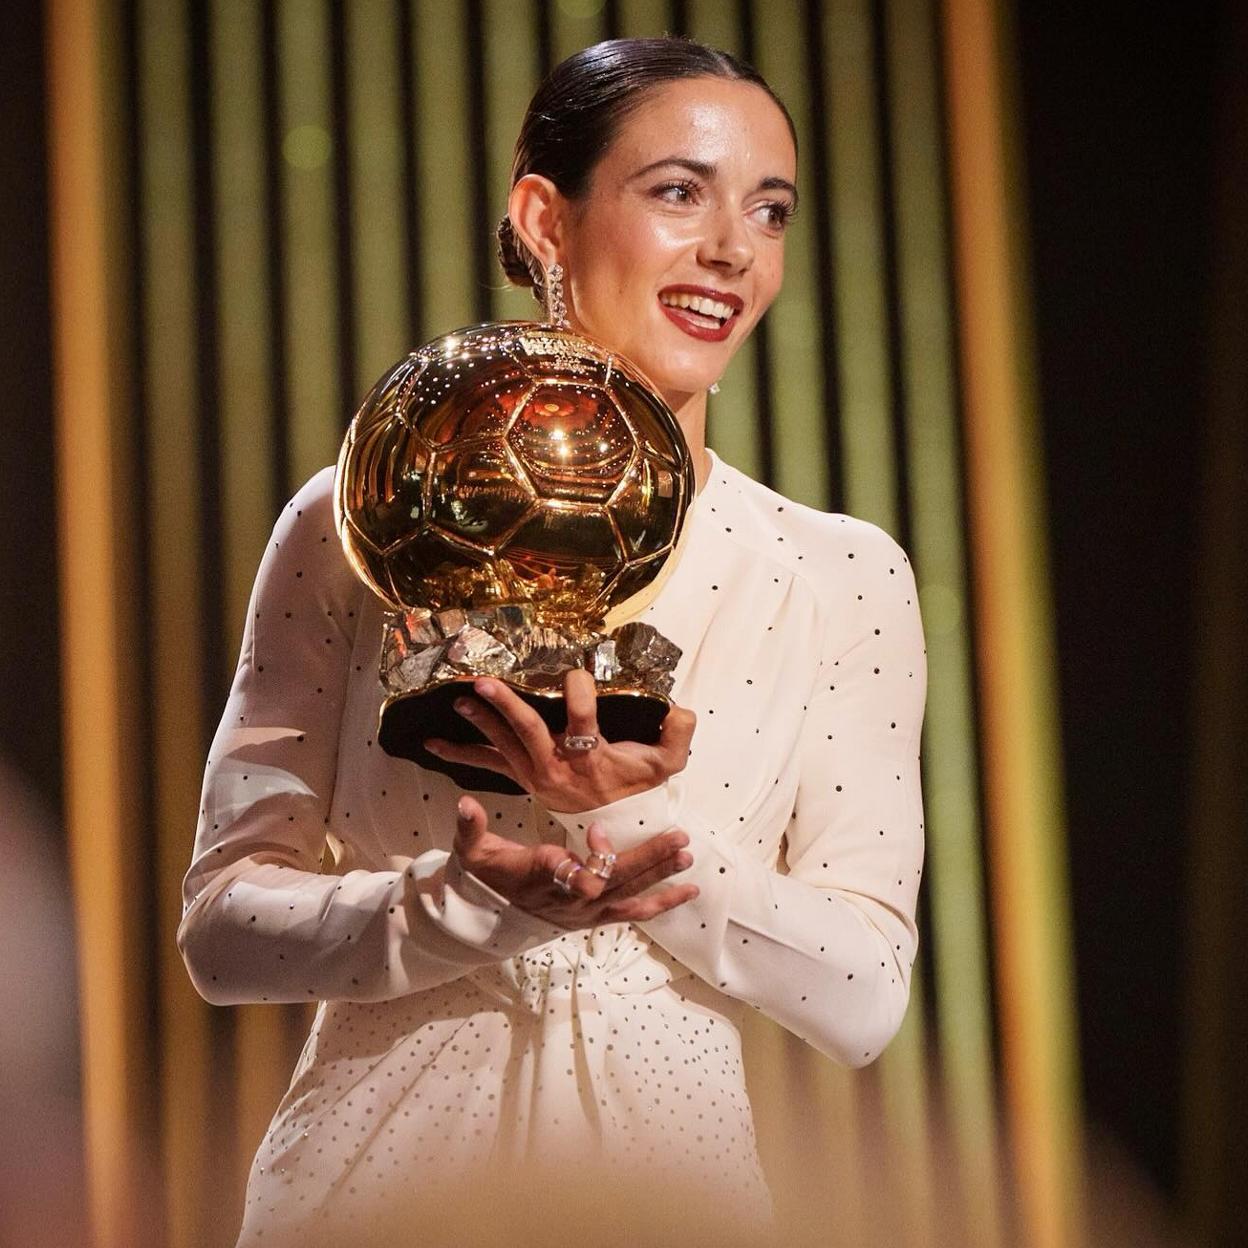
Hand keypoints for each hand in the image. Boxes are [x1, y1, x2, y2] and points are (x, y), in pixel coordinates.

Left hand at [425, 670, 694, 814]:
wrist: (616, 828)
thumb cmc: (638, 787)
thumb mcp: (668, 764)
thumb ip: (679, 734)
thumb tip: (680, 708)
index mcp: (590, 759)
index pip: (582, 723)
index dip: (578, 695)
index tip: (576, 674)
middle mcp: (557, 767)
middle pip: (529, 733)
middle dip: (506, 707)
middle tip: (485, 682)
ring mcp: (536, 773)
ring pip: (504, 745)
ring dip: (481, 722)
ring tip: (460, 699)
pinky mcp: (523, 777)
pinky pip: (488, 765)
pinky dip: (460, 754)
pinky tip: (432, 745)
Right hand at [453, 794, 697, 928]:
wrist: (489, 916)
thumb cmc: (486, 874)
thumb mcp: (472, 849)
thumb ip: (470, 826)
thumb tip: (464, 803)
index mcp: (543, 877)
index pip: (573, 874)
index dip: (592, 858)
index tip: (598, 831)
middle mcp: (570, 898)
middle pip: (615, 882)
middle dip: (648, 860)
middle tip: (677, 838)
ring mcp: (586, 911)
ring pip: (630, 897)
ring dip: (661, 878)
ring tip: (688, 859)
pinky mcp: (596, 917)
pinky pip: (634, 913)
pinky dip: (663, 902)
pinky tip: (689, 890)